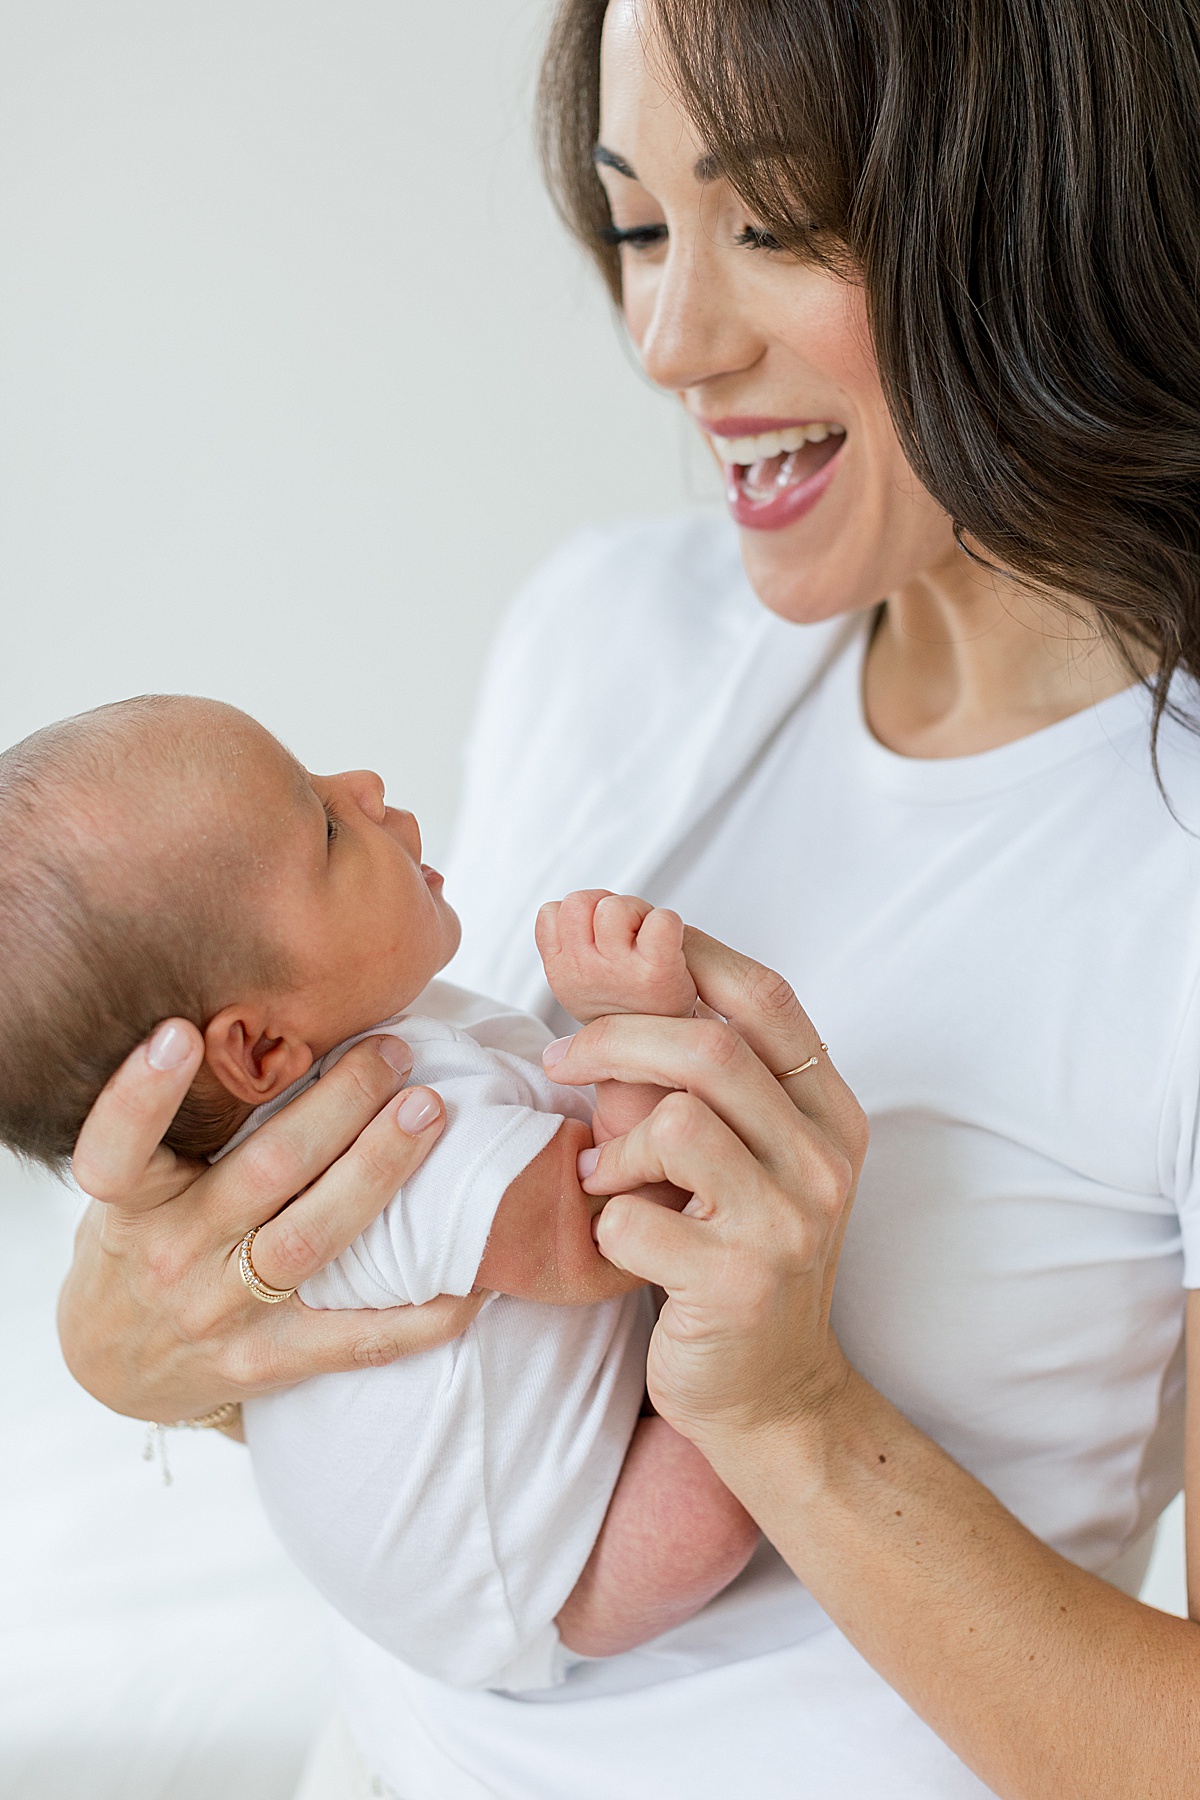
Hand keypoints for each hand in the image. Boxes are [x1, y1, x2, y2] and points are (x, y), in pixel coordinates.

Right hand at [59, 1020, 481, 1421]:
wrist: (114, 1367)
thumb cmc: (142, 1240)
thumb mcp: (137, 1182)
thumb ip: (183, 1121)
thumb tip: (269, 1023)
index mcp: (132, 1203)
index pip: (116, 1149)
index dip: (143, 1093)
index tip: (181, 1030)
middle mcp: (172, 1255)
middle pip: (265, 1171)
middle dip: (340, 1102)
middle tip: (394, 1051)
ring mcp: (222, 1314)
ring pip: (313, 1237)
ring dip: (380, 1170)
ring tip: (430, 1112)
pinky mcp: (267, 1362)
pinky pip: (357, 1339)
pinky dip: (422, 1311)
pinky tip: (474, 1275)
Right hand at [537, 890, 697, 1022]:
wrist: (659, 1048)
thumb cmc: (625, 1001)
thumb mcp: (578, 979)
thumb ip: (569, 941)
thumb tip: (582, 906)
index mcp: (560, 969)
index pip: (551, 912)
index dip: (580, 915)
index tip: (599, 936)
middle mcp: (583, 970)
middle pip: (578, 902)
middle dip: (604, 907)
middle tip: (625, 933)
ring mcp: (618, 971)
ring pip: (612, 907)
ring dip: (635, 912)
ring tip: (645, 938)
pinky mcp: (657, 971)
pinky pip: (660, 922)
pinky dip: (669, 923)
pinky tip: (668, 943)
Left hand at [543, 929, 867, 1458]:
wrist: (773, 1396)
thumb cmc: (741, 1257)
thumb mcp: (756, 1160)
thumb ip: (719, 1086)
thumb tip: (629, 982)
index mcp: (831, 1113)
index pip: (769, 997)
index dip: (692, 955)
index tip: (628, 946)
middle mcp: (824, 1160)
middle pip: (708, 1049)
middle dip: (613, 1040)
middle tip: (560, 1059)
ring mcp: (788, 1223)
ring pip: (675, 1124)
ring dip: (613, 1146)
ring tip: (602, 1176)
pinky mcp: (739, 1283)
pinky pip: (634, 1217)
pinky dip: (606, 1222)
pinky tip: (616, 1240)